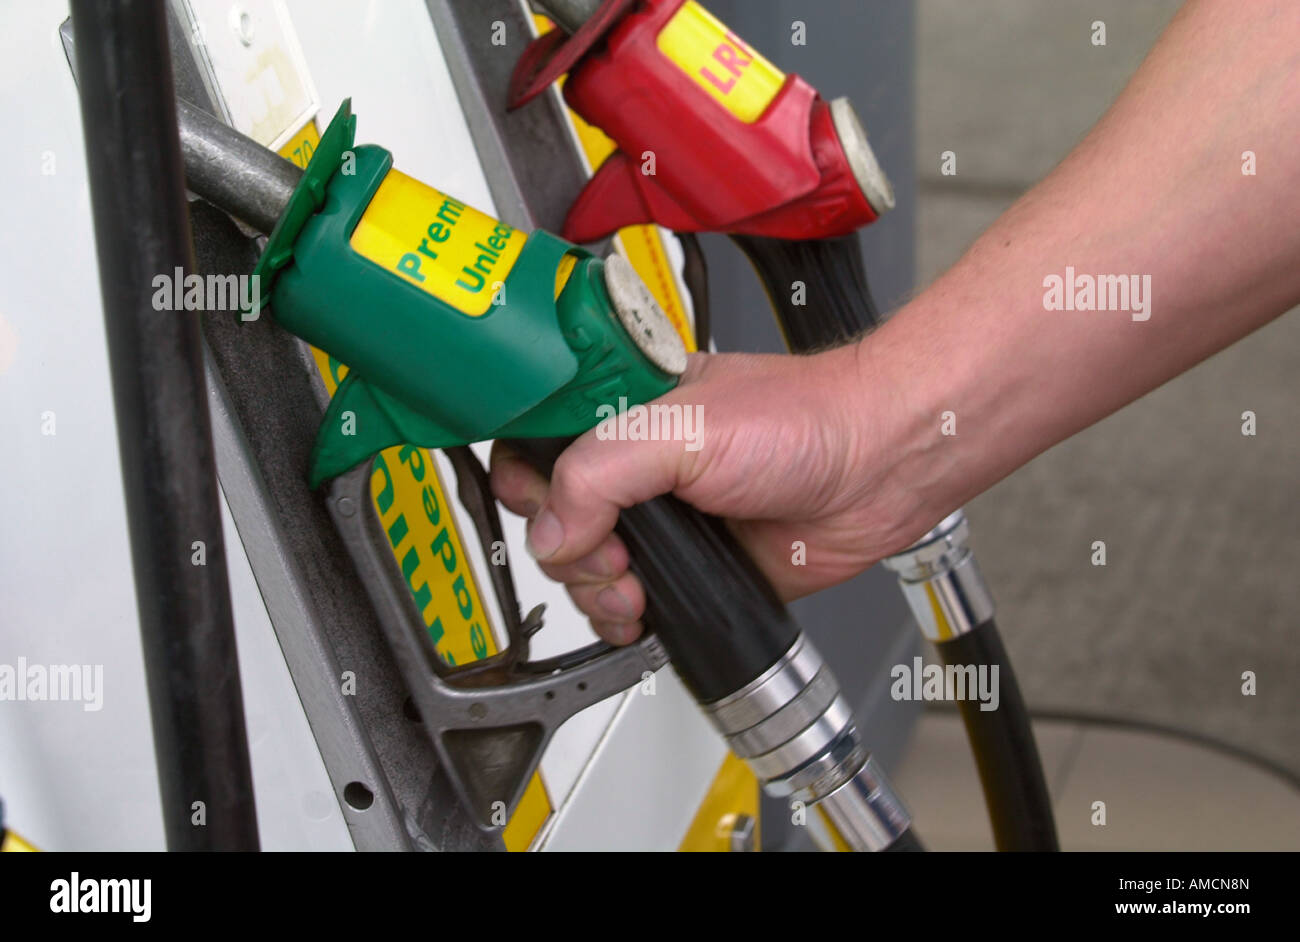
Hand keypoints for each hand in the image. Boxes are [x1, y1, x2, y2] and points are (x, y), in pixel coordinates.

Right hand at [489, 342, 927, 644]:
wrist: (876, 472)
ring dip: (592, 587)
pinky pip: (625, 601)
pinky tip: (641, 608)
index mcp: (622, 406)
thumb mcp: (683, 425)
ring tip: (632, 582)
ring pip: (581, 565)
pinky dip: (619, 615)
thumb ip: (601, 471)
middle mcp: (635, 461)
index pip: (534, 438)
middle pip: (548, 513)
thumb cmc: (805, 419)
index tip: (539, 503)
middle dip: (565, 545)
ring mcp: (660, 517)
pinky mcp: (687, 565)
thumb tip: (550, 529)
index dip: (523, 477)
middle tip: (608, 547)